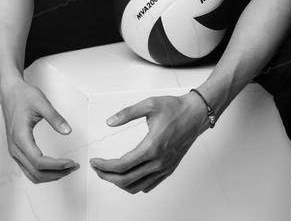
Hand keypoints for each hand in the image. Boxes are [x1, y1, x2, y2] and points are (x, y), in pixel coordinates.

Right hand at [0, 78, 78, 183]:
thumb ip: (55, 118)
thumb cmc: (23, 96)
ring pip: (32, 174)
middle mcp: (15, 148)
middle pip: (36, 173)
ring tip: (66, 168)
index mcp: (20, 137)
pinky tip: (54, 167)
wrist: (9, 92)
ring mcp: (14, 150)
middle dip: (56, 173)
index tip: (70, 162)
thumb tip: (67, 131)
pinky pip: (28, 168)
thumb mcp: (41, 103)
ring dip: (50, 175)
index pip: (39, 162)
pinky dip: (42, 172)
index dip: (56, 165)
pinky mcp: (16, 150)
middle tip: (72, 167)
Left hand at [89, 92, 208, 193]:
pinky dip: (134, 184)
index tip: (95, 161)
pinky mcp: (168, 169)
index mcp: (152, 147)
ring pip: (137, 186)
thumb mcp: (149, 104)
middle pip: (126, 180)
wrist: (196, 114)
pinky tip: (128, 175)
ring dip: (119, 183)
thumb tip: (110, 122)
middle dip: (107, 176)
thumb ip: (127, 113)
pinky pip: (148, 185)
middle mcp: (158, 161)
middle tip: (97, 168)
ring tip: (109, 172)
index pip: (122, 165)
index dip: (105, 166)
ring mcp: (164, 168)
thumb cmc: (175, 108)